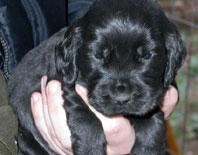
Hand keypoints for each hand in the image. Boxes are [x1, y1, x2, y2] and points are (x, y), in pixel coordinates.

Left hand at [31, 76, 177, 154]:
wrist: (108, 145)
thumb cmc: (132, 129)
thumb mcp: (147, 120)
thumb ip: (157, 108)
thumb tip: (169, 91)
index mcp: (119, 143)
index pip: (113, 131)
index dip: (97, 110)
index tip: (84, 85)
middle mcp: (96, 150)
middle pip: (72, 135)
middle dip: (59, 108)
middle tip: (56, 82)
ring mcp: (75, 149)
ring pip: (55, 134)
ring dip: (47, 107)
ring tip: (46, 83)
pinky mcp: (61, 146)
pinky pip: (46, 133)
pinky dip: (39, 115)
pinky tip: (37, 97)